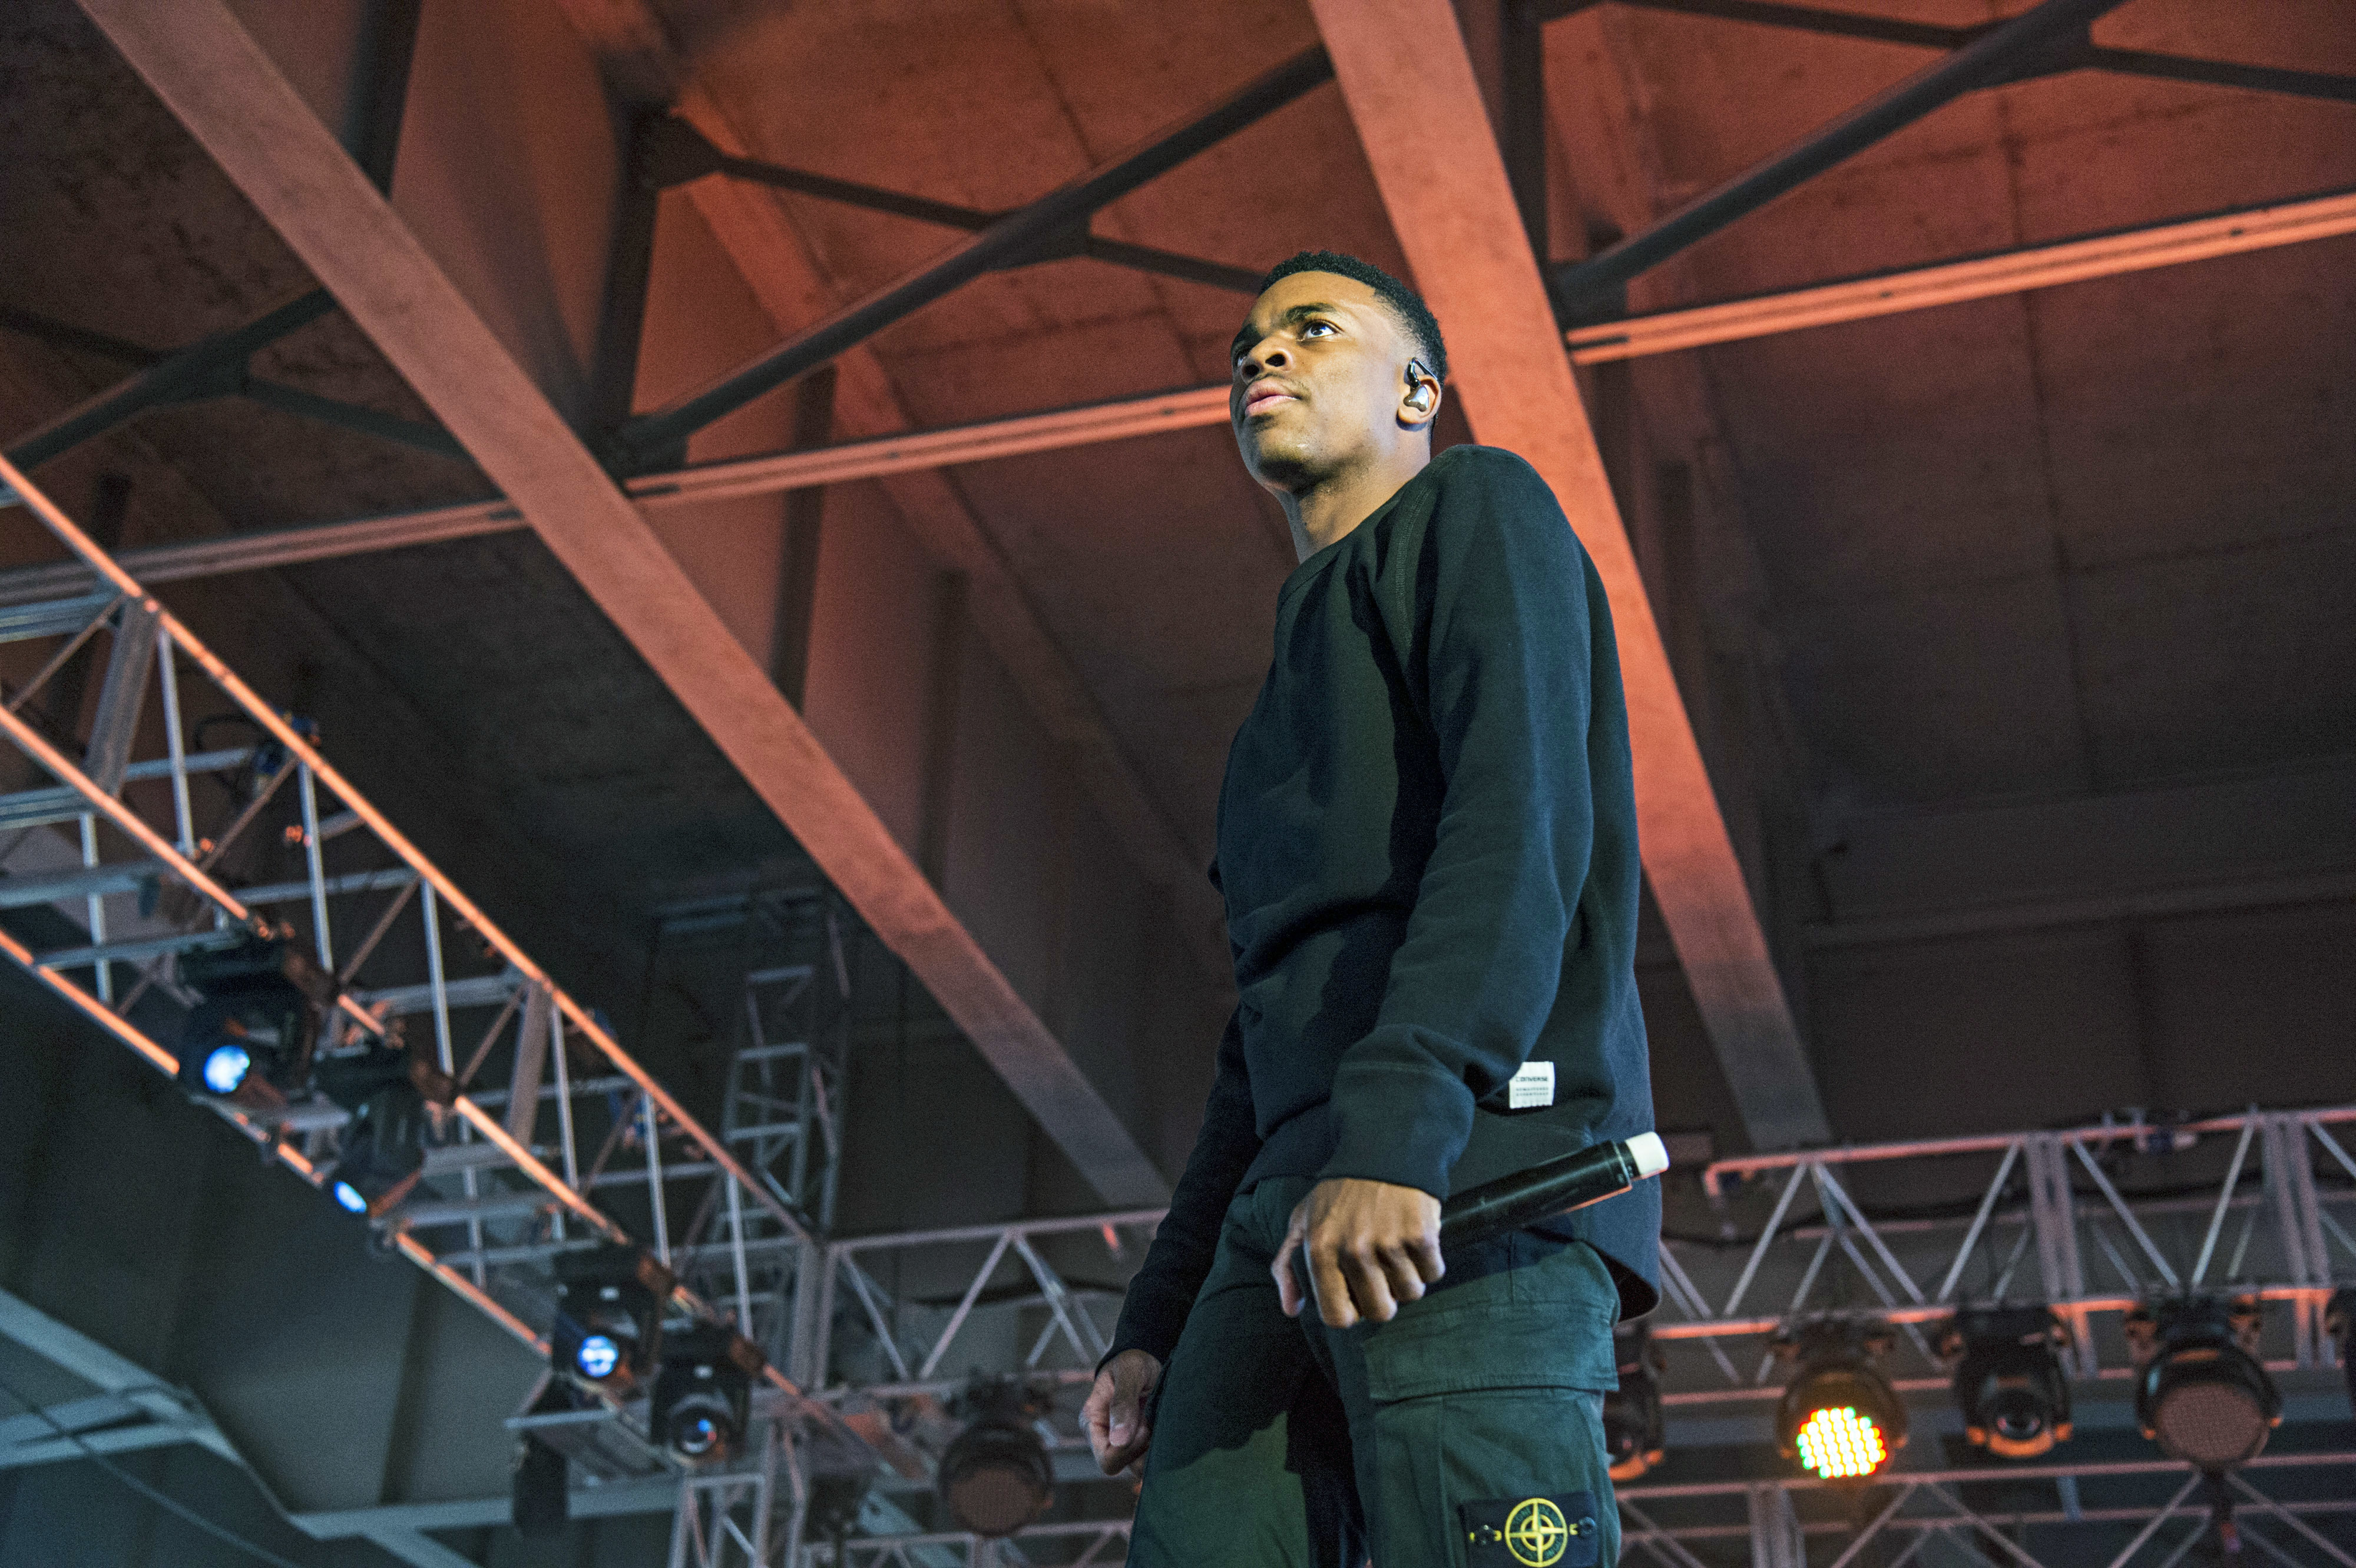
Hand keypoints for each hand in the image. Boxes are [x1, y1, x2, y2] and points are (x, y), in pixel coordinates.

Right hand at [1082, 1349, 1161, 1476]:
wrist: (1145, 1361)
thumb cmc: (1132, 1362)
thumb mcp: (1128, 1372)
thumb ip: (1122, 1402)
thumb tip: (1118, 1440)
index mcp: (1092, 1422)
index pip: (1106, 1459)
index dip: (1128, 1450)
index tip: (1144, 1426)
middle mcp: (1105, 1438)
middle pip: (1124, 1467)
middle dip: (1142, 1449)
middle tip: (1152, 1422)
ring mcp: (1124, 1443)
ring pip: (1140, 1467)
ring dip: (1154, 1449)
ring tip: (1158, 1421)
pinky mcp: (1140, 1443)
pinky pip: (1152, 1459)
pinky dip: (1162, 1448)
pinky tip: (1164, 1428)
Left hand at [1273, 1177, 1443, 1328]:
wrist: (1383, 1151)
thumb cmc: (1340, 1192)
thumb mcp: (1302, 1221)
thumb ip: (1287, 1266)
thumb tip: (1293, 1309)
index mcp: (1321, 1251)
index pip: (1337, 1317)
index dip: (1351, 1313)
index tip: (1356, 1298)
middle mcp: (1354, 1251)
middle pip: (1380, 1312)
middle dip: (1385, 1299)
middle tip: (1382, 1275)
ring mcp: (1390, 1243)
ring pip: (1410, 1293)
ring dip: (1409, 1279)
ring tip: (1399, 1252)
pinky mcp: (1421, 1235)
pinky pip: (1433, 1273)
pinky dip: (1430, 1262)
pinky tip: (1416, 1241)